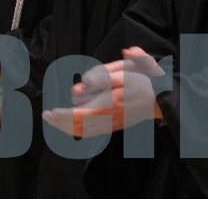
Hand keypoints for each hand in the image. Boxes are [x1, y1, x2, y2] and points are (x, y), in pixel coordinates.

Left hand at [42, 47, 163, 137]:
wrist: (161, 100)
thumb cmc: (144, 84)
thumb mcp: (125, 73)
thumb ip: (103, 76)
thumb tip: (84, 80)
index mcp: (108, 105)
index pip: (78, 116)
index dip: (62, 116)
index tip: (50, 112)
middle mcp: (107, 118)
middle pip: (77, 126)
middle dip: (60, 122)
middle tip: (47, 116)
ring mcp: (111, 124)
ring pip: (83, 132)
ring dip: (67, 128)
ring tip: (56, 121)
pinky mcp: (114, 126)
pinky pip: (92, 133)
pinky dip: (78, 131)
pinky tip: (73, 127)